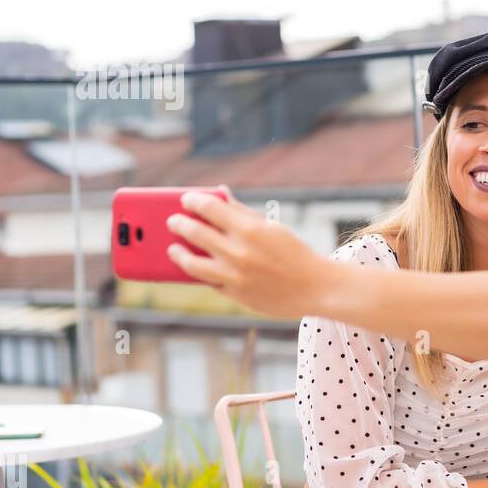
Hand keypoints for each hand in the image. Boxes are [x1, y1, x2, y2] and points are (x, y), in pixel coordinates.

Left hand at [165, 185, 333, 318]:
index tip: (186, 200)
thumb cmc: (294, 253)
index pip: (209, 207)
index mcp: (249, 229)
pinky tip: (191, 265)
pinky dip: (195, 272)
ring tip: (172, 248)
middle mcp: (238, 252)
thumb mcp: (272, 227)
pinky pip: (206, 281)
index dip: (192, 200)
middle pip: (194, 232)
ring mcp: (234, 275)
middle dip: (178, 224)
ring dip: (177, 252)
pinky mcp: (234, 294)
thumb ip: (242, 211)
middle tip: (172, 221)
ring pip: (190, 262)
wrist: (316, 288)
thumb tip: (219, 193)